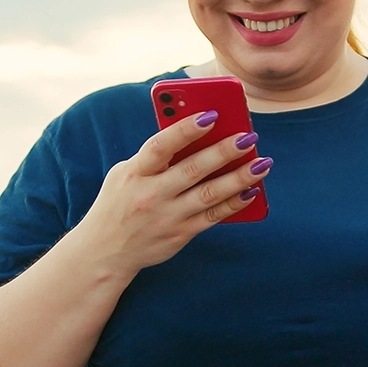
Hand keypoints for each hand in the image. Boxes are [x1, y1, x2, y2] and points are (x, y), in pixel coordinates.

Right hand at [73, 110, 270, 275]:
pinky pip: (213, 217)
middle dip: (223, 152)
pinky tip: (252, 190)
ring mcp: (167, 216)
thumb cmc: (120, 202)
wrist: (105, 251)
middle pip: (193, 170)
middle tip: (249, 137)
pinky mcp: (180, 234)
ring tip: (262, 163)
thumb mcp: (126, 174)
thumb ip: (155, 157)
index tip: (211, 115)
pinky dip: (234, 203)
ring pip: (209, 194)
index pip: (161, 146)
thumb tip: (197, 134)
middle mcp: (151, 195)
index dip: (186, 129)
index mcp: (135, 173)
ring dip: (239, 178)